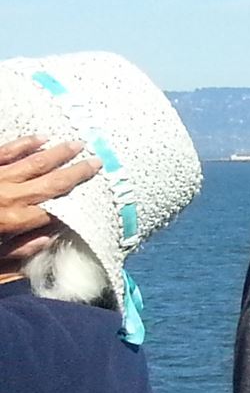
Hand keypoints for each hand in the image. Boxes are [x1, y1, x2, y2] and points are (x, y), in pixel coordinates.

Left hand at [0, 136, 98, 271]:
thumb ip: (16, 254)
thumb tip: (47, 239)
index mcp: (12, 221)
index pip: (53, 210)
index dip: (75, 202)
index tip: (94, 194)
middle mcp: (7, 195)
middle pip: (50, 181)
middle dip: (76, 171)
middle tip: (96, 160)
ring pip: (31, 161)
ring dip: (56, 152)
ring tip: (76, 143)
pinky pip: (4, 151)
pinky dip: (23, 144)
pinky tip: (38, 137)